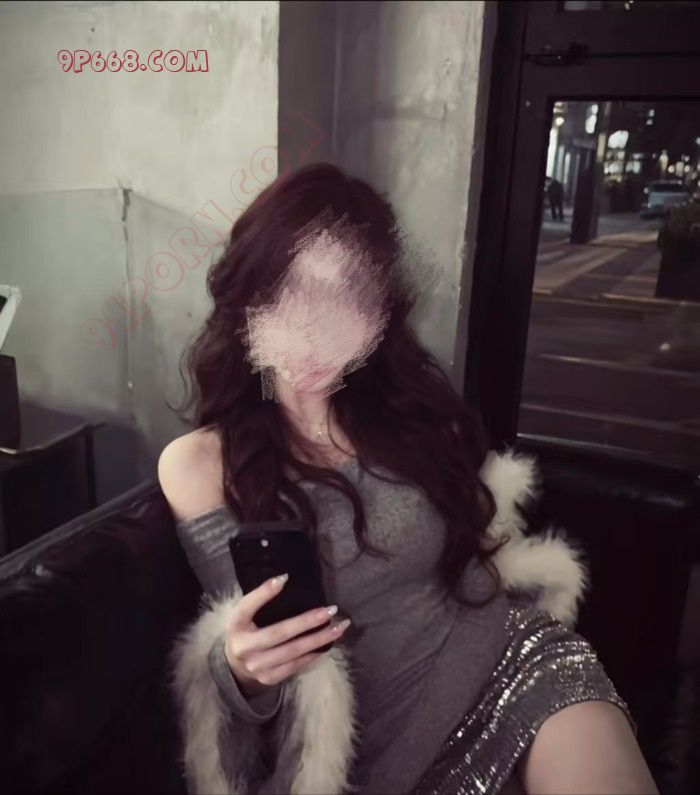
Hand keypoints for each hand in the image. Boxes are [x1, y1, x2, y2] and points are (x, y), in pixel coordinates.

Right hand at [224, 573, 351, 695]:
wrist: (234, 666)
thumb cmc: (246, 630)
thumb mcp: (245, 613)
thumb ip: (259, 599)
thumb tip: (285, 578)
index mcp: (235, 624)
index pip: (247, 606)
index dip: (264, 593)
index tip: (285, 578)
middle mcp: (243, 647)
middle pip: (279, 633)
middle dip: (308, 621)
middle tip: (331, 610)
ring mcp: (256, 666)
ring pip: (293, 652)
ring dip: (319, 639)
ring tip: (339, 628)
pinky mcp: (268, 678)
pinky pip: (295, 665)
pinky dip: (313, 654)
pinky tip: (327, 644)